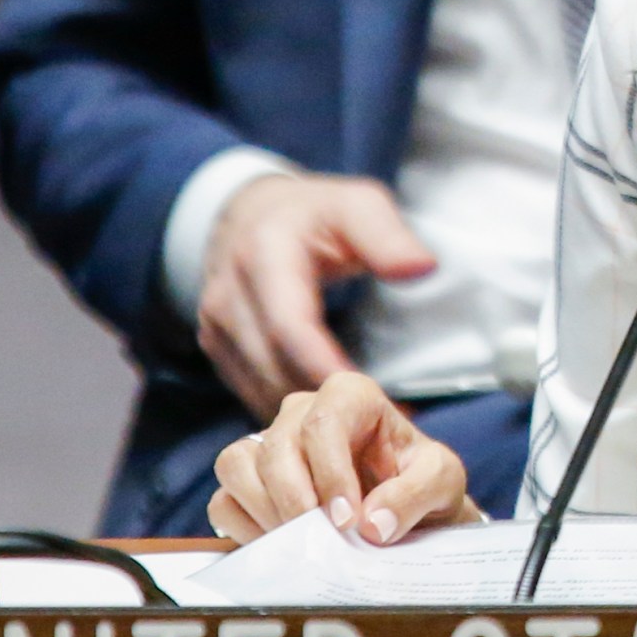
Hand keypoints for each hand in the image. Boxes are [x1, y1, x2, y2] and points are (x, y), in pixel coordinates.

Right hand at [197, 173, 435, 422]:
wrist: (248, 213)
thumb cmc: (313, 212)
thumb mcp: (357, 204)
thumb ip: (388, 235)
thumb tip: (422, 268)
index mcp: (264, 255)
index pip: (290, 328)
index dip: (327, 369)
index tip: (372, 401)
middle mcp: (228, 295)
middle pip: (273, 367)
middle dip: (324, 403)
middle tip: (382, 426)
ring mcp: (215, 326)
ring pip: (258, 388)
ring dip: (307, 416)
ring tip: (364, 432)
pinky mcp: (215, 348)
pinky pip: (250, 391)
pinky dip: (289, 413)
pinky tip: (330, 422)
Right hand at [209, 372, 483, 544]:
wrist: (409, 511)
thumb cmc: (421, 483)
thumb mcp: (442, 481)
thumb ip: (415, 495)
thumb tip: (372, 524)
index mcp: (351, 397)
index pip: (323, 424)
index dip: (330, 474)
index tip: (348, 520)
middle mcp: (302, 412)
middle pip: (276, 447)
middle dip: (296, 500)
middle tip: (321, 542)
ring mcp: (270, 444)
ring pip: (237, 465)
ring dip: (265, 512)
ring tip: (302, 544)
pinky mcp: (249, 483)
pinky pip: (224, 500)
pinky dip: (246, 528)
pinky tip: (283, 547)